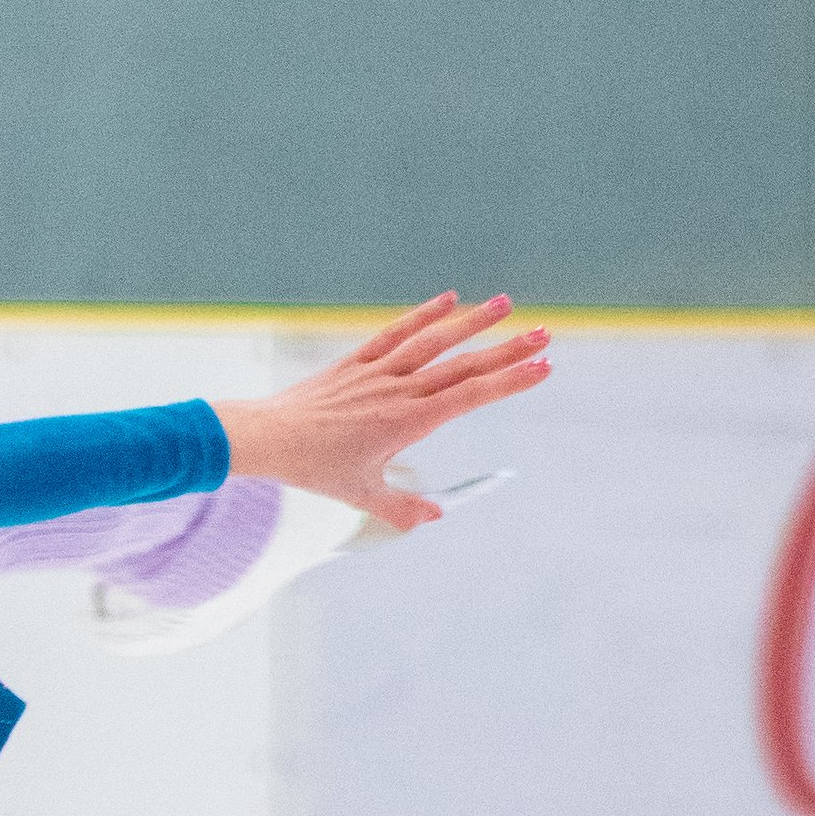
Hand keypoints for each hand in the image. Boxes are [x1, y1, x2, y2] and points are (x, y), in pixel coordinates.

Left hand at [214, 294, 550, 528]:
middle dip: (507, 349)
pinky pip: (395, 332)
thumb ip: (401, 507)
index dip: (510, 381)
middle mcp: (399, 389)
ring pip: (433, 340)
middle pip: (463, 365)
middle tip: (546, 335)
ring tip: (505, 303)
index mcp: (409, 421)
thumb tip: (433, 516)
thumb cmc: (315, 467)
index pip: (471, 396)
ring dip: (471, 321)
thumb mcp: (361, 494)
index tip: (542, 368)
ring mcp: (378, 371)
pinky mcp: (356, 361)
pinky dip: (422, 315)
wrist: (268, 437)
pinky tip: (448, 299)